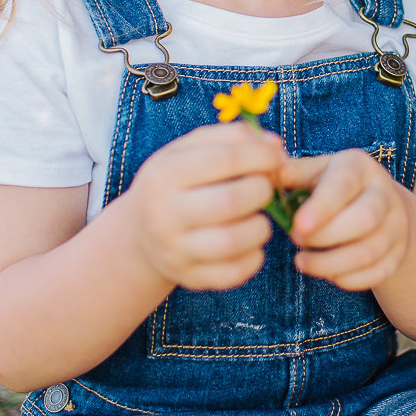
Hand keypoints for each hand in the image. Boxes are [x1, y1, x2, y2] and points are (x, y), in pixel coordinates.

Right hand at [127, 122, 286, 290]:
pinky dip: (254, 257)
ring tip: (259, 216)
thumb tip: (275, 146)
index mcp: (165, 174)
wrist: (139, 235)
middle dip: (263, 190)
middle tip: (266, 187)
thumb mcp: (189, 150)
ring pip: (234, 241)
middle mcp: (165, 214)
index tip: (276, 158)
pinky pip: (234, 272)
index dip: (261, 156)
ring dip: (261, 226)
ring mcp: (175, 250)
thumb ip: (232, 137)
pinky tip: (251, 243)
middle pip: (232, 201)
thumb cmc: (174, 183)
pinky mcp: (189, 278)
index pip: (225, 159)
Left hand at [279, 149, 410, 290]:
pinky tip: (326, 273)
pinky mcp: (398, 254)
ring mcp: (396, 226)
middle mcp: (384, 194)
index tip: (297, 226)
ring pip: (368, 252)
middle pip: (363, 220)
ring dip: (330, 263)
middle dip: (325, 237)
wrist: (380, 204)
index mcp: (360, 167)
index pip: (343, 185)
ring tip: (302, 262)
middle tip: (295, 239)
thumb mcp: (317, 171)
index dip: (321, 207)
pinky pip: (376, 273)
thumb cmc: (335, 185)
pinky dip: (348, 279)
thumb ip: (294, 173)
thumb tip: (272, 173)